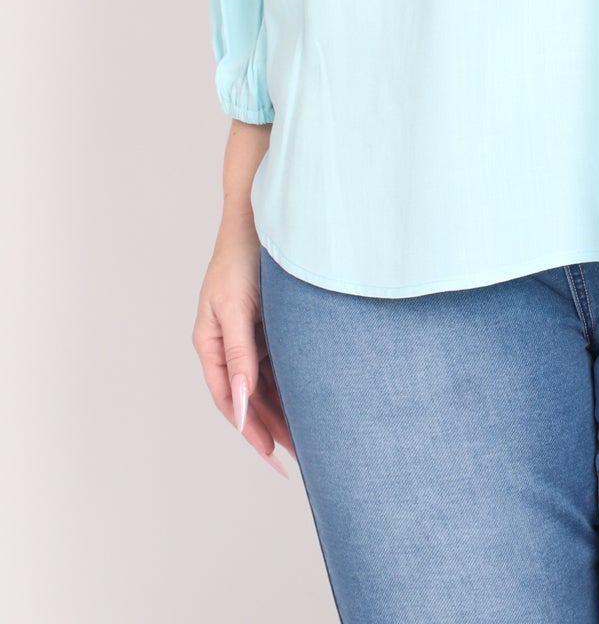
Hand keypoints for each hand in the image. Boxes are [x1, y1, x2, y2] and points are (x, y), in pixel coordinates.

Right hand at [193, 215, 293, 475]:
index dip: (250, 429)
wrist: (263, 215)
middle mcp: (227, 343)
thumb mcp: (237, 307)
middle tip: (298, 461)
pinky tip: (310, 403)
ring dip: (284, 411)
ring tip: (309, 442)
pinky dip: (291, 386)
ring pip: (266, 385)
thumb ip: (239, 354)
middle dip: (271, 429)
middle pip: (249, 398)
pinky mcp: (267, 325)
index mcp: (210, 341)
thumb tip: (243, 402)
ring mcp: (248, 335)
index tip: (272, 456)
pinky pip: (278, 365)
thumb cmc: (244, 257)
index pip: (230, 398)